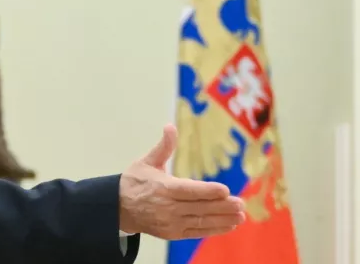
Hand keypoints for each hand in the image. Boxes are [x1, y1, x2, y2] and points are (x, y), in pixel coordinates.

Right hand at [118, 124, 245, 238]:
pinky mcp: (172, 233)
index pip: (188, 190)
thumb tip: (170, 126)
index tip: (225, 190)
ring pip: (200, 221)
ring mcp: (170, 222)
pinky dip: (213, 229)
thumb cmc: (134, 182)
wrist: (118, 208)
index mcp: (162, 188)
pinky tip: (228, 225)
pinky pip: (196, 232)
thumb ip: (163, 147)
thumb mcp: (146, 161)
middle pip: (199, 207)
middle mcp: (167, 207)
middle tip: (241, 204)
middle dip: (222, 207)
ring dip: (222, 219)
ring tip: (240, 216)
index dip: (207, 191)